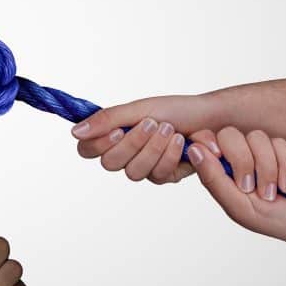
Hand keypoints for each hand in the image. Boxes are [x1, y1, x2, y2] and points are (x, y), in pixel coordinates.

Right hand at [69, 95, 219, 184]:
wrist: (210, 118)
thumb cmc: (174, 109)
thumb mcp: (138, 109)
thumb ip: (107, 120)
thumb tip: (75, 132)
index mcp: (113, 135)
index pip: (87, 150)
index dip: (99, 145)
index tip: (119, 130)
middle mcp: (124, 155)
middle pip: (111, 164)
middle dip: (134, 143)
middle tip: (153, 123)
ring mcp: (144, 168)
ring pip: (135, 172)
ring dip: (155, 149)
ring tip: (171, 130)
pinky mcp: (164, 176)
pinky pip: (158, 175)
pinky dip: (171, 156)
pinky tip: (181, 142)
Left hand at [188, 129, 285, 242]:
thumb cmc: (273, 220)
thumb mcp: (238, 205)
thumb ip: (214, 178)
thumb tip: (193, 149)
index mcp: (219, 172)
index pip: (202, 141)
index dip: (207, 141)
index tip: (218, 155)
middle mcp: (237, 159)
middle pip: (228, 134)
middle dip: (242, 159)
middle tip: (250, 187)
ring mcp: (260, 153)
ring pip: (256, 137)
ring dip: (267, 167)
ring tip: (273, 192)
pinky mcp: (282, 151)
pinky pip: (278, 142)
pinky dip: (284, 165)